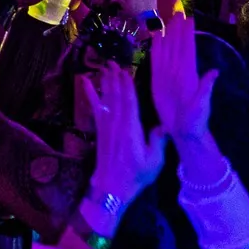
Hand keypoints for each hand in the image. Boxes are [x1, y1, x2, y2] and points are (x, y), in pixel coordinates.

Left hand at [81, 63, 166, 212]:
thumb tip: (164, 126)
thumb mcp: (154, 162)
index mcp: (131, 129)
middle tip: (113, 61)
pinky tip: (84, 82)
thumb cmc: (136, 176)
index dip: (127, 85)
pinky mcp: (100, 129)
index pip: (129, 102)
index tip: (126, 70)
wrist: (111, 186)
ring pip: (106, 98)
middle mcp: (117, 123)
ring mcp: (106, 125)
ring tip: (104, 66)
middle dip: (115, 78)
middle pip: (116, 95)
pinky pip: (94, 108)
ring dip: (105, 82)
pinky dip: (90, 94)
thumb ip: (158, 142)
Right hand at [147, 16, 216, 153]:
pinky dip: (155, 48)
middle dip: (178, 29)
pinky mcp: (158, 79)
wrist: (183, 131)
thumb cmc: (195, 120)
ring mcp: (168, 74)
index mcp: (189, 74)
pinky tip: (155, 38)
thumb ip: (206, 88)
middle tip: (178, 12)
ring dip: (168, 35)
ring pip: (167, 50)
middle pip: (178, 45)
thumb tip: (215, 71)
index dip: (188, 34)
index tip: (189, 19)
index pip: (188, 49)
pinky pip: (156, 60)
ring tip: (167, 20)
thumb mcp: (202, 105)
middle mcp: (179, 70)